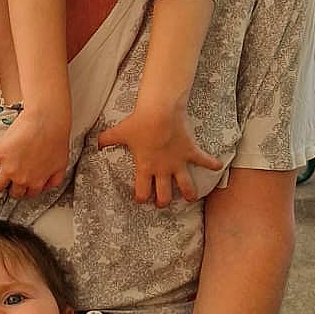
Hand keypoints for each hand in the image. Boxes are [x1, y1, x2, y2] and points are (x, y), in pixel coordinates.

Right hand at [0, 107, 70, 198]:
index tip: (23, 186)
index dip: (26, 189)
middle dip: (12, 188)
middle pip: (13, 192)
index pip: (29, 193)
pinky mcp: (0, 152)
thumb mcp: (61, 165)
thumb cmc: (56, 140)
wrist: (48, 122)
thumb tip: (47, 187)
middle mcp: (22, 178)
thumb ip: (54, 179)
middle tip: (9, 183)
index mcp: (36, 181)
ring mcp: (9, 167)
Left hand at [98, 107, 221, 205]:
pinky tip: (218, 166)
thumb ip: (106, 140)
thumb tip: (95, 144)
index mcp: (145, 168)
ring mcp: (178, 163)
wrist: (160, 111)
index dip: (140, 198)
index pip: (142, 192)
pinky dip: (212, 164)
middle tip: (163, 202)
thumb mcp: (118, 132)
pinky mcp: (190, 152)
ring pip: (186, 186)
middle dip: (163, 201)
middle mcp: (162, 170)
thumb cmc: (139, 122)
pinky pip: (204, 161)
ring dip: (189, 193)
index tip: (140, 199)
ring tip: (191, 198)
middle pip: (164, 195)